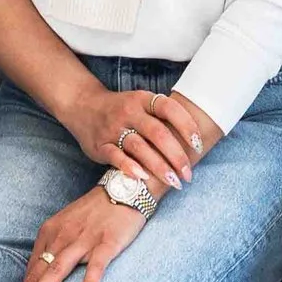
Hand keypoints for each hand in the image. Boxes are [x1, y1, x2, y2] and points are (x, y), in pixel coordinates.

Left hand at [3, 185, 148, 281]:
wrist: (127, 187)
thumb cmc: (98, 212)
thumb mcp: (70, 228)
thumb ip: (57, 251)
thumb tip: (45, 281)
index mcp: (49, 234)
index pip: (30, 276)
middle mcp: (61, 237)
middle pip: (37, 278)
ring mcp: (83, 240)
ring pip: (55, 273)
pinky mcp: (106, 242)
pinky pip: (95, 267)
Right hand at [69, 83, 212, 194]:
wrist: (83, 106)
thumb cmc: (122, 110)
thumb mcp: (141, 103)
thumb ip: (163, 117)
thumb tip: (197, 139)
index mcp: (143, 99)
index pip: (169, 108)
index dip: (187, 126)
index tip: (198, 145)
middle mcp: (129, 112)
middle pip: (158, 133)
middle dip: (176, 156)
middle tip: (188, 174)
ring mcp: (113, 128)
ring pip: (139, 147)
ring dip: (159, 167)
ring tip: (174, 182)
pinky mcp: (100, 144)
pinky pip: (116, 157)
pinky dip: (130, 167)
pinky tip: (143, 178)